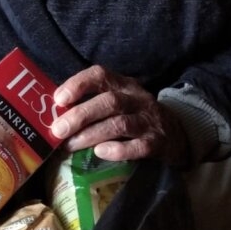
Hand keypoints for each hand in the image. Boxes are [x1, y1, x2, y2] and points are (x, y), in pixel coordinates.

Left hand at [51, 64, 189, 164]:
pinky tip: (100, 153)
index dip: (79, 84)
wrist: (177, 134)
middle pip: (109, 101)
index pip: (100, 75)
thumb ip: (93, 103)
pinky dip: (118, 150)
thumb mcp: (119, 101)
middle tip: (58, 130)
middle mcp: (137, 99)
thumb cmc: (136, 117)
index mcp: (124, 85)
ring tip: (70, 145)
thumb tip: (53, 113)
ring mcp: (149, 121)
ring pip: (120, 124)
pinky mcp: (157, 144)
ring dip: (92, 134)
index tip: (58, 99)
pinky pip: (138, 147)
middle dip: (81, 115)